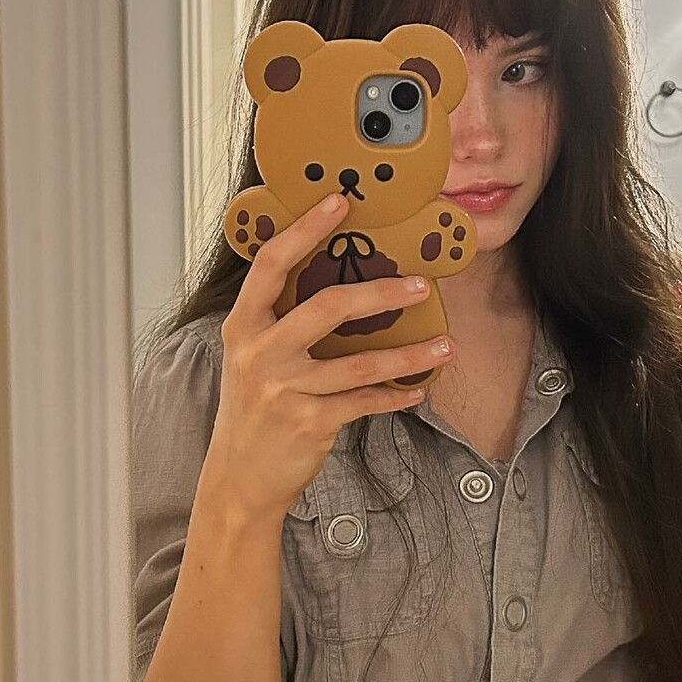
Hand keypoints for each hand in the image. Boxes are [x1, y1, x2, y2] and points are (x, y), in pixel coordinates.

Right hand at [209, 191, 453, 519]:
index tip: (339, 202)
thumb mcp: (250, 357)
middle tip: (420, 284)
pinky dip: (397, 394)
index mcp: (243, 326)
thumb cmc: (252, 409)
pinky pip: (365, 401)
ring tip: (445, 345)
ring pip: (359, 362)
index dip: (305, 229)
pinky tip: (418, 388)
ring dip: (409, 353)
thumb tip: (336, 281)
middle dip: (380, 291)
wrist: (236, 478)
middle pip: (327, 306)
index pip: (272, 264)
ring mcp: (284, 389)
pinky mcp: (309, 422)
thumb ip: (279, 321)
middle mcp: (260, 352)